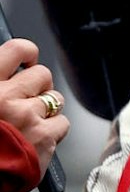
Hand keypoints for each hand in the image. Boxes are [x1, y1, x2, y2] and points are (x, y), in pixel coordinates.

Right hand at [0, 39, 68, 175]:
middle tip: (25, 102)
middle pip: (42, 75)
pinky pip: (62, 124)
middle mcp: (6, 96)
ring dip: (47, 110)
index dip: (27, 53)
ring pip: (56, 99)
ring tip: (28, 125)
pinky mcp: (43, 138)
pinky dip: (53, 132)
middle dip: (37, 87)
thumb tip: (10, 73)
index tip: (27, 61)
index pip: (17, 49)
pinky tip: (35, 141)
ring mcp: (26, 116)